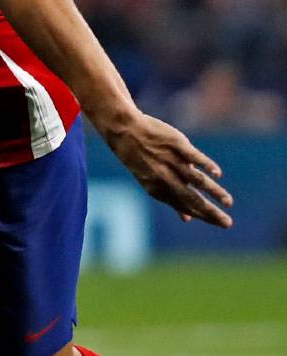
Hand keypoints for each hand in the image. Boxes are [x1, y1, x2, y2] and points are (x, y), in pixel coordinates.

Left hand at [103, 112, 232, 226]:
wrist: (125, 131)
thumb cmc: (141, 159)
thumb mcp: (150, 182)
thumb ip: (171, 199)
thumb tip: (187, 220)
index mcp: (157, 189)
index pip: (184, 207)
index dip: (203, 216)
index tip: (220, 223)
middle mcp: (164, 177)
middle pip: (191, 198)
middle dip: (210, 212)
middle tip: (228, 224)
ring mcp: (170, 160)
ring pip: (195, 179)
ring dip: (213, 192)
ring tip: (229, 203)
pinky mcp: (176, 144)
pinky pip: (193, 156)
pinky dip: (206, 165)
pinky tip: (217, 174)